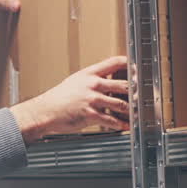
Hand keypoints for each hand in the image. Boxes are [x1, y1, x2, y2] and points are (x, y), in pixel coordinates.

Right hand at [10, 56, 129, 142]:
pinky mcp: (91, 114)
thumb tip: (106, 82)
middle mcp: (93, 84)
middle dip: (135, 92)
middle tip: (141, 96)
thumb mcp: (75, 81)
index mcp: (89, 74)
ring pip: (121, 104)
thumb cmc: (58, 98)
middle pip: (123, 84)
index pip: (114, 62)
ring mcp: (92, 99)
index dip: (129, 64)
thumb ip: (91, 80)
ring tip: (136, 113)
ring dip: (131, 110)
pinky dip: (121, 124)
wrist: (45, 111)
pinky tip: (125, 126)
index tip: (137, 69)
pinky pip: (112, 120)